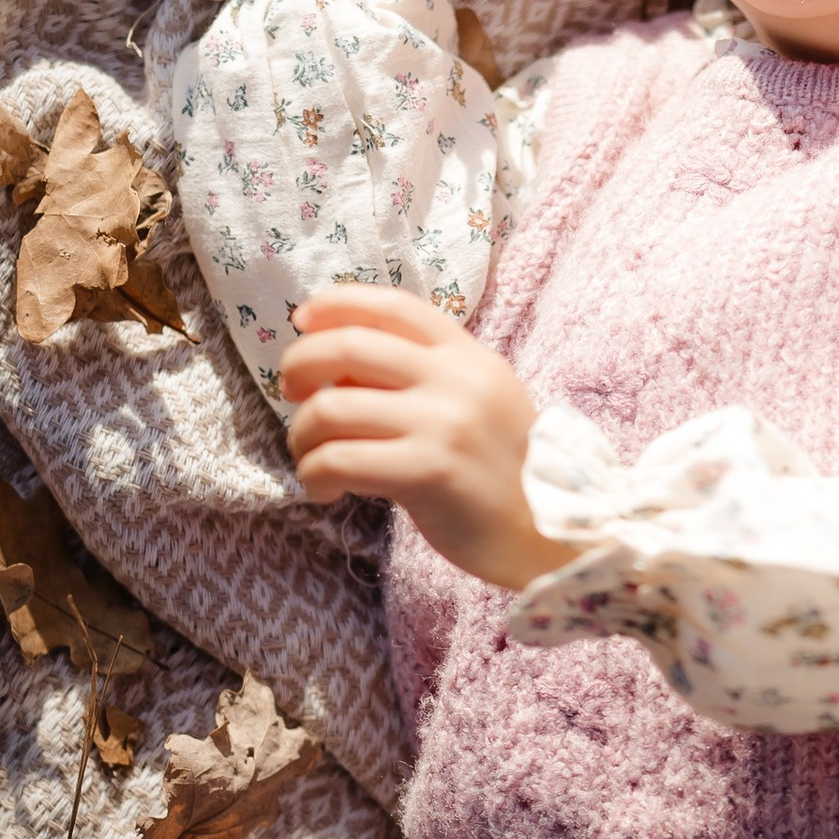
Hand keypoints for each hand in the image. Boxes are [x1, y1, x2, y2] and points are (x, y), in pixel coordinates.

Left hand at [280, 286, 577, 590]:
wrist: (546, 533)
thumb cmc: (502, 472)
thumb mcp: (479, 399)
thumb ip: (425, 374)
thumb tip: (340, 367)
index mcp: (467, 355)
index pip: (392, 306)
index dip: (337, 304)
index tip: (302, 319)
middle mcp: (455, 380)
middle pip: (348, 348)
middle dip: (299, 366)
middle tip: (292, 394)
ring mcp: (442, 425)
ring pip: (331, 408)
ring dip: (302, 434)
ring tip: (310, 457)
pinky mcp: (428, 473)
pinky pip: (339, 460)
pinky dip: (314, 474)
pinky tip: (324, 490)